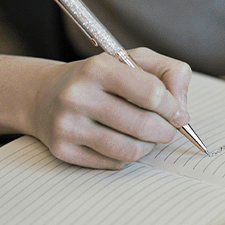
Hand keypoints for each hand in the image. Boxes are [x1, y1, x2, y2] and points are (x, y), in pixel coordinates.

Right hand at [31, 48, 191, 168]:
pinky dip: (126, 157)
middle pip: (144, 126)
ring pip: (130, 150)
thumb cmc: (100, 78)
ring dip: (148, 147)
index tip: (178, 113)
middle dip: (166, 131)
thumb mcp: (134, 61)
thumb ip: (169, 73)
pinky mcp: (62, 150)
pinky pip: (113, 164)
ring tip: (147, 137)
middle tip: (168, 129)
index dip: (173, 107)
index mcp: (97, 67)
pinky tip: (121, 142)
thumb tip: (181, 109)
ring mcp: (67, 125)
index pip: (152, 93)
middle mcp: (77, 96)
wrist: (43, 94)